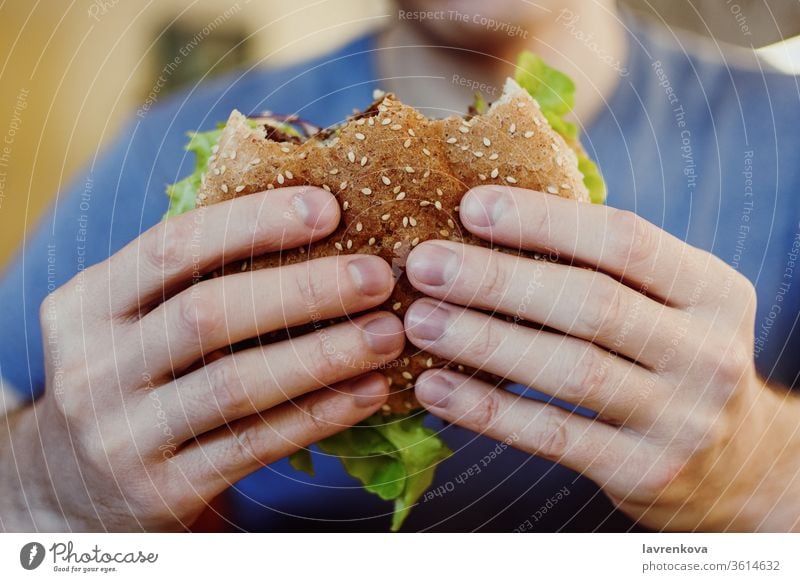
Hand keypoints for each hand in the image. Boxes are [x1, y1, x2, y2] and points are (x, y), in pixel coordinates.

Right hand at [0, 186, 403, 530]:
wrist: (70, 494)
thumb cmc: (129, 381)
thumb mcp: (130, 323)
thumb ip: (189, 279)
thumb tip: (306, 216)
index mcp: (85, 307)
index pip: (171, 249)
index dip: (252, 223)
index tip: (327, 207)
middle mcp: (94, 370)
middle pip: (208, 316)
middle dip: (303, 291)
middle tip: (376, 276)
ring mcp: (124, 437)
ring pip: (237, 386)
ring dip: (324, 355)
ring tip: (388, 334)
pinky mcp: (163, 491)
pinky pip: (255, 445)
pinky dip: (319, 414)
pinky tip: (367, 392)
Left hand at [404, 185, 799, 530]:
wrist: (743, 470)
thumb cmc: (677, 363)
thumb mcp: (673, 306)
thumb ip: (611, 271)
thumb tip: (495, 222)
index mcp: (714, 292)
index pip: (624, 241)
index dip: (544, 220)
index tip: (471, 206)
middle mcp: (707, 353)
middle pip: (590, 304)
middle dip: (497, 281)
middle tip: (425, 265)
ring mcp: (681, 419)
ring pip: (569, 370)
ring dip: (483, 342)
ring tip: (419, 322)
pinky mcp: (644, 472)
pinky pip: (552, 435)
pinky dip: (487, 410)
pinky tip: (435, 389)